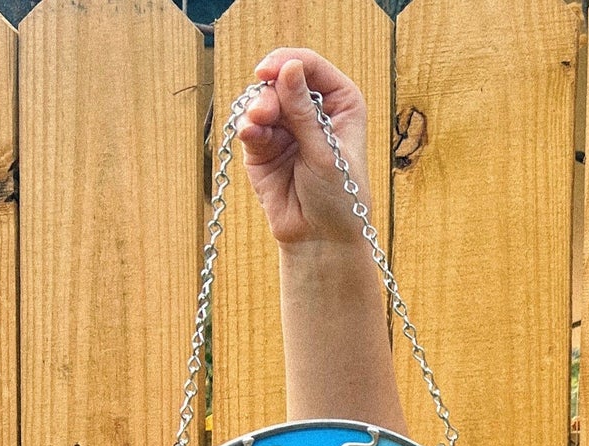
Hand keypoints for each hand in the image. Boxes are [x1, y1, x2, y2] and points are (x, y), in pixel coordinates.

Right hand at [236, 49, 372, 248]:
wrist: (321, 240)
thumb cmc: (339, 200)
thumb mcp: (326, 153)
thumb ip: (304, 112)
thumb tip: (289, 67)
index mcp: (341, 103)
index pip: (311, 66)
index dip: (288, 62)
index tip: (269, 72)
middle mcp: (313, 109)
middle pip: (282, 79)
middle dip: (269, 92)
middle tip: (264, 113)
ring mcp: (287, 126)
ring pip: (262, 99)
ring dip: (256, 109)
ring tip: (257, 127)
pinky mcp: (264, 145)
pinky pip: (249, 124)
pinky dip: (247, 127)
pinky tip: (251, 136)